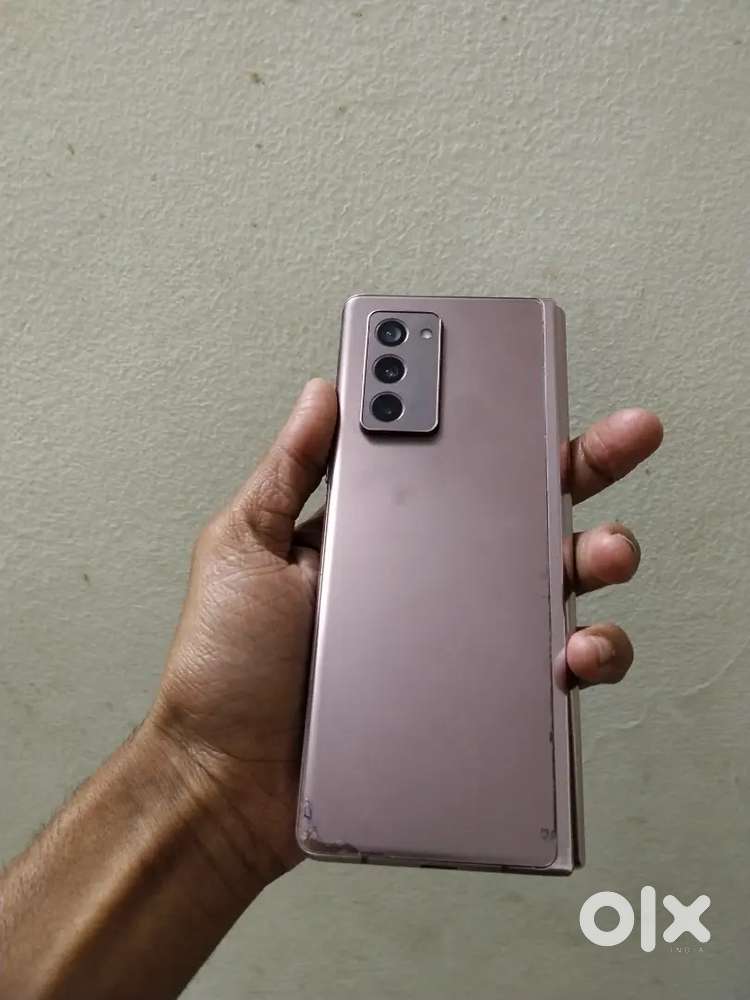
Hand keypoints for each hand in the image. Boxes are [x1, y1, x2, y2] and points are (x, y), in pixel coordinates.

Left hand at [149, 379, 662, 884]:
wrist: (228, 783)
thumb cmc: (225, 670)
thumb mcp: (244, 547)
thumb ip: (288, 470)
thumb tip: (324, 391)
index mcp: (380, 535)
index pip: (453, 465)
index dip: (499, 425)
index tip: (537, 387)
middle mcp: (428, 581)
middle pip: (522, 514)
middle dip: (584, 470)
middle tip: (625, 437)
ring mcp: (457, 641)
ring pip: (555, 588)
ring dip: (599, 558)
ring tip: (603, 551)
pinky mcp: (476, 699)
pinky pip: (551, 673)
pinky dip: (585, 655)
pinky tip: (572, 648)